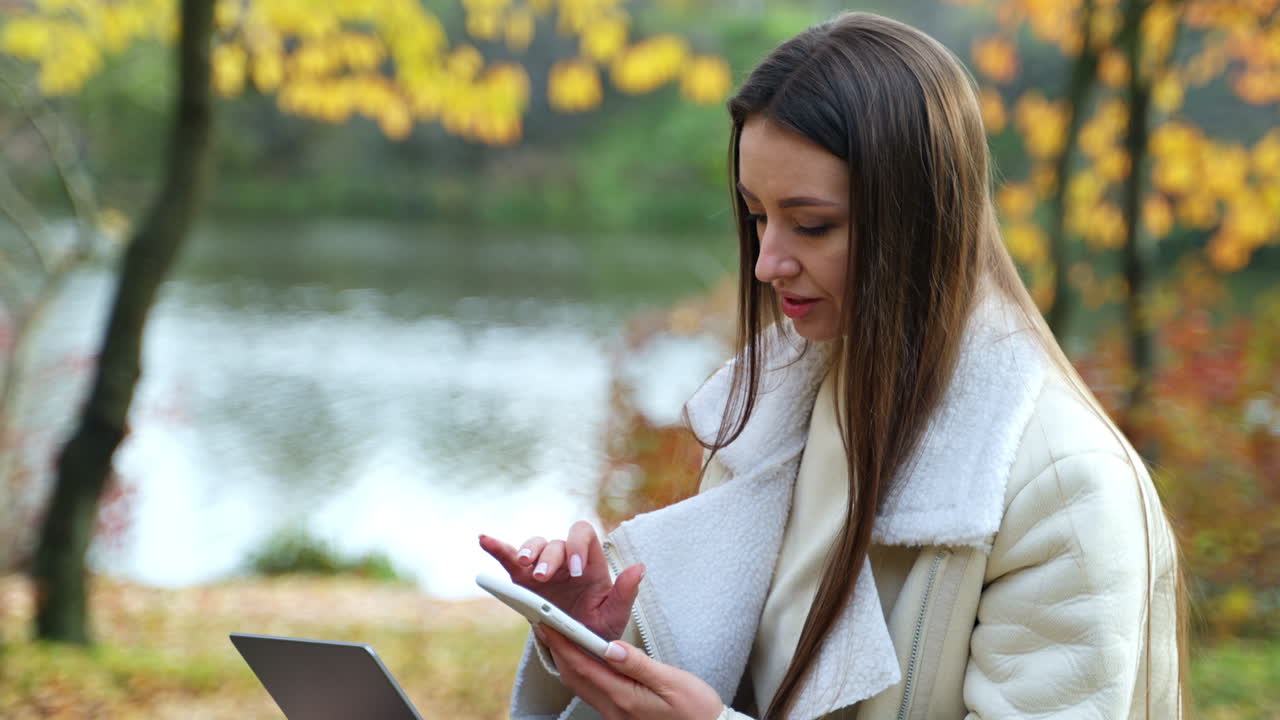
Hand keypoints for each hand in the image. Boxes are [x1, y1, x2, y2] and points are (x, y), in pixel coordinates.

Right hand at [479, 521, 643, 640]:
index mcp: (589, 564)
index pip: (584, 537)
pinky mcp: (522, 578)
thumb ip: (626, 593)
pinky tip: (484, 539)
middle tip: (544, 576)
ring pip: (535, 546)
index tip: (576, 570)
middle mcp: (565, 560)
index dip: (578, 546)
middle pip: (556, 543)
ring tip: (524, 566)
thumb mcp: (615, 615)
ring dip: (529, 552)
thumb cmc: (598, 628)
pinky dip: (496, 547)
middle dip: (550, 557)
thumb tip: (639, 568)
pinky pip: (508, 557)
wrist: (576, 646)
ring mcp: (542, 567)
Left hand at [535, 625, 723, 719]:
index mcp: (623, 697)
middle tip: (546, 626)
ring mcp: (616, 715)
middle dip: (558, 650)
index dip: (563, 643)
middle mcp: (614, 709)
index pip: (582, 666)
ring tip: (560, 638)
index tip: (549, 624)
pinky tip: (585, 661)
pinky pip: (592, 692)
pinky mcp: (622, 716)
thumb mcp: (671, 681)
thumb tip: (610, 646)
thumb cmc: (696, 709)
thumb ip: (638, 664)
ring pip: (581, 685)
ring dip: (567, 661)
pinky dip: (582, 672)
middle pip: (574, 677)